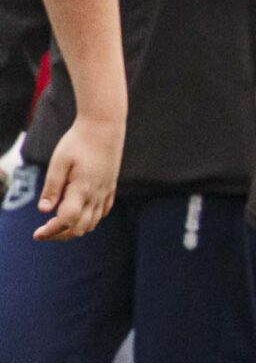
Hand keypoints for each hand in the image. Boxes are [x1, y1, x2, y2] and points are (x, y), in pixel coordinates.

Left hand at [31, 111, 122, 240]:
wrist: (104, 128)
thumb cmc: (78, 142)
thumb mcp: (59, 162)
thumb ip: (52, 187)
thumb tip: (44, 211)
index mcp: (82, 189)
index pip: (66, 220)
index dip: (51, 231)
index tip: (37, 234)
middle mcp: (96, 195)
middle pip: (80, 227)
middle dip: (60, 235)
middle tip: (43, 233)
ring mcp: (106, 192)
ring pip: (92, 223)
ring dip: (74, 229)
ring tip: (57, 225)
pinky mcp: (110, 188)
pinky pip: (102, 213)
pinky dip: (89, 220)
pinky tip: (78, 214)